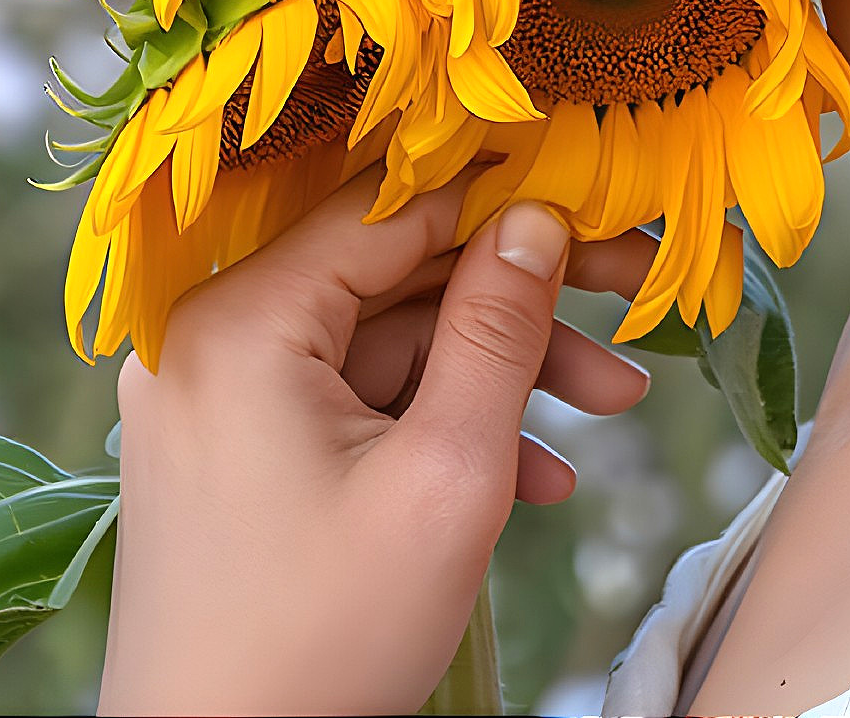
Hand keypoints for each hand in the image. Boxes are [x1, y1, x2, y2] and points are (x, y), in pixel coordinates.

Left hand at [98, 170, 656, 715]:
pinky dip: (438, 420)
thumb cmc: (324, 646)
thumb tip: (538, 213)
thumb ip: (498, 332)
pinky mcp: (236, 445)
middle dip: (524, 302)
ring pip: (388, 336)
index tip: (607, 210)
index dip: (510, 204)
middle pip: (398, 272)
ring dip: (498, 371)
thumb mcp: (445, 477)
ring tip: (616, 406)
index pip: (395, 211)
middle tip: (638, 304)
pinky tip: (536, 474)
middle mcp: (211, 336)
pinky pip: (354, 395)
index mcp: (239, 323)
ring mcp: (219, 393)